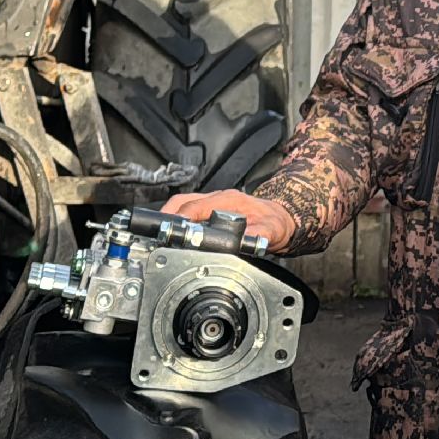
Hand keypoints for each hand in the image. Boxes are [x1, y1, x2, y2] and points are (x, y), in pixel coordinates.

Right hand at [162, 189, 297, 251]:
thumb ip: (258, 236)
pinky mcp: (209, 206)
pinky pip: (187, 207)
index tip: (172, 229)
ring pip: (182, 202)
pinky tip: (171, 229)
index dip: (182, 218)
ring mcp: (212, 201)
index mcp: (229, 200)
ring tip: (159, 232)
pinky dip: (176, 216)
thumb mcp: (271, 231)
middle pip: (183, 201)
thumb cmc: (274, 223)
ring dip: (169, 215)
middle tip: (158, 233)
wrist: (280, 218)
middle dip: (168, 215)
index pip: (197, 206)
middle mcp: (218, 197)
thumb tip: (247, 241)